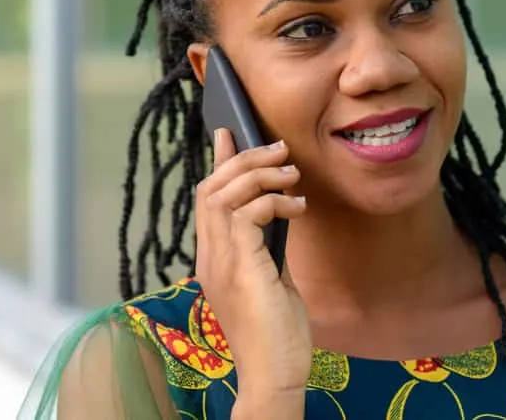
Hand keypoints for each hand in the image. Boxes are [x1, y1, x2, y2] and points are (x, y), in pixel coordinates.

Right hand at [194, 129, 311, 400]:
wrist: (275, 373)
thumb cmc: (277, 332)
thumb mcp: (271, 279)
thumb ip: (266, 247)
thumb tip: (279, 213)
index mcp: (214, 258)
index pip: (207, 198)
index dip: (218, 162)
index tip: (228, 133)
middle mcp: (209, 256)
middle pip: (210, 187)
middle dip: (244, 159)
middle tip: (279, 148)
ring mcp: (220, 262)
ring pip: (224, 194)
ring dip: (261, 174)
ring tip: (291, 174)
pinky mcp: (241, 267)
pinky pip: (247, 214)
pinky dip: (274, 201)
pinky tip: (298, 208)